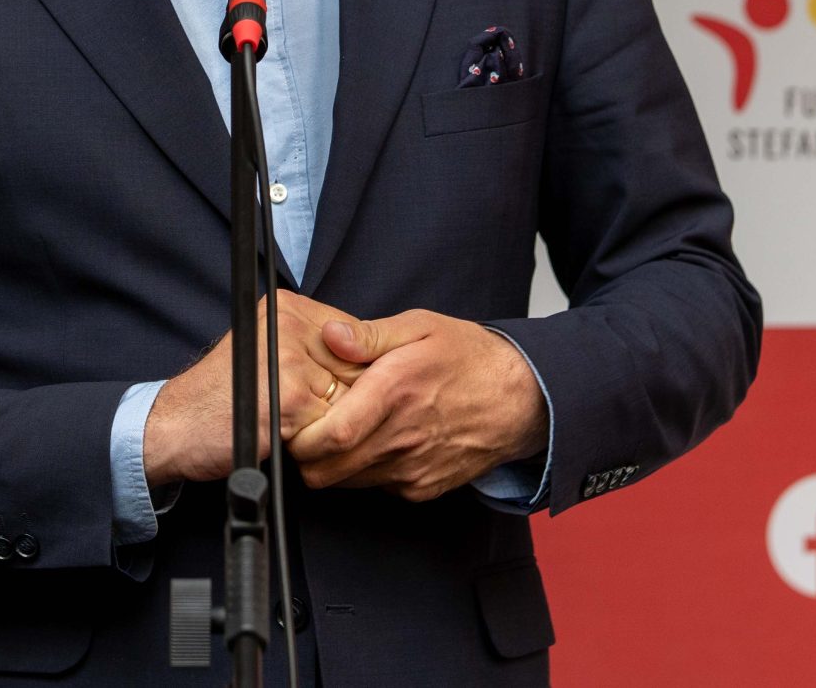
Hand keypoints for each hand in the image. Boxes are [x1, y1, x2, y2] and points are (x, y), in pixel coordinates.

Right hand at [143, 291, 366, 486]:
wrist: (177, 424)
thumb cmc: (224, 394)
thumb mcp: (268, 349)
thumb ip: (315, 344)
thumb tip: (373, 359)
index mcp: (287, 307)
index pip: (355, 334)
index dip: (350, 368)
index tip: (326, 386)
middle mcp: (291, 323)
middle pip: (357, 365)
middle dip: (342, 394)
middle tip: (301, 406)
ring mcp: (291, 360)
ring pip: (348, 397)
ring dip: (327, 418)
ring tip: (288, 419)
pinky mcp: (290, 398)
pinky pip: (331, 424)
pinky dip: (312, 437)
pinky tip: (281, 432)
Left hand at [286, 311, 547, 502]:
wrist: (523, 400)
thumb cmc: (471, 358)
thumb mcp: (420, 326)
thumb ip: (369, 333)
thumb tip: (330, 335)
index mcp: (397, 392)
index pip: (332, 435)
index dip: (300, 437)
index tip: (292, 420)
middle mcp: (403, 438)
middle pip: (328, 469)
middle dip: (307, 453)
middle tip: (309, 426)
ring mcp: (413, 469)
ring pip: (347, 481)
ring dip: (335, 462)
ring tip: (346, 428)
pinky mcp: (422, 488)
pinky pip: (376, 486)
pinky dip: (365, 470)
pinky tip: (378, 441)